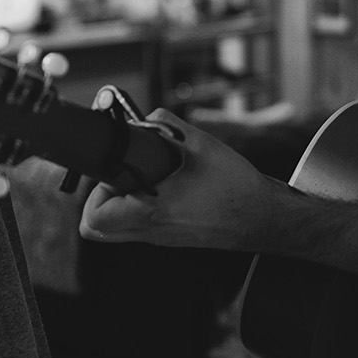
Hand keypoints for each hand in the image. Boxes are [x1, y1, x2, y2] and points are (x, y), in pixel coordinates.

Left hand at [79, 109, 285, 249]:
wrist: (263, 218)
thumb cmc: (237, 187)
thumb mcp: (202, 145)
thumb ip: (167, 126)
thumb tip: (147, 118)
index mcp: (152, 210)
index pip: (94, 215)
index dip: (96, 189)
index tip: (116, 167)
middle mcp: (151, 230)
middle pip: (94, 229)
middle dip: (98, 198)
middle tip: (120, 174)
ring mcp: (160, 239)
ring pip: (113, 231)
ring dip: (115, 205)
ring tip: (139, 179)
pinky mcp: (170, 239)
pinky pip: (136, 229)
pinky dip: (134, 210)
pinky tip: (160, 187)